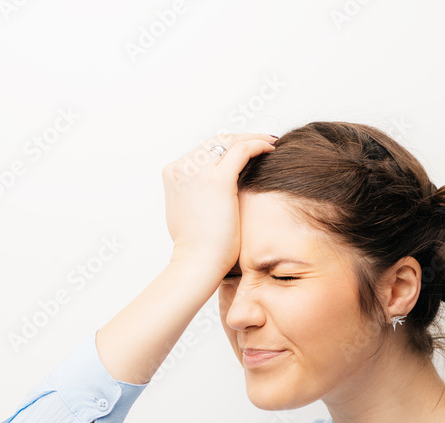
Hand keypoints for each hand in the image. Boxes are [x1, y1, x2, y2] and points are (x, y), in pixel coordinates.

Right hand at [162, 132, 276, 271]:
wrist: (198, 262)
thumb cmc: (198, 246)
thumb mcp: (188, 211)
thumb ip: (194, 193)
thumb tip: (207, 191)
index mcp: (173, 173)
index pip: (204, 150)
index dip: (227, 146)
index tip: (245, 149)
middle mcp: (182, 167)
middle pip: (217, 142)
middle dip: (241, 138)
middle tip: (262, 140)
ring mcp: (198, 171)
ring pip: (230, 141)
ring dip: (252, 138)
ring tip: (269, 142)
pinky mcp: (217, 179)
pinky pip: (242, 150)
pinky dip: (258, 144)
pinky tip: (271, 148)